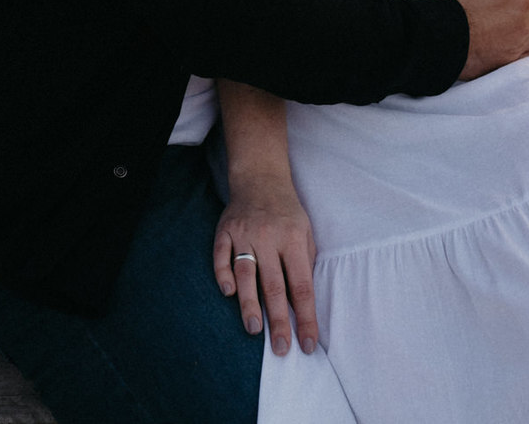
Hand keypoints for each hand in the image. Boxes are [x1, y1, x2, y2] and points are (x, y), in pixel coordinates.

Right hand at [214, 172, 318, 356]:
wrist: (260, 178)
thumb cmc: (287, 213)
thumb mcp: (306, 232)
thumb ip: (305, 265)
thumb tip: (304, 306)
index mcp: (293, 239)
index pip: (302, 285)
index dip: (305, 317)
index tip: (307, 344)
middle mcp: (268, 237)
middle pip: (273, 285)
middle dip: (278, 320)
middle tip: (282, 349)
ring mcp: (244, 233)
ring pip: (246, 273)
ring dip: (249, 304)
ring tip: (254, 329)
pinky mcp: (224, 230)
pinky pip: (221, 256)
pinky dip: (223, 275)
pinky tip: (229, 293)